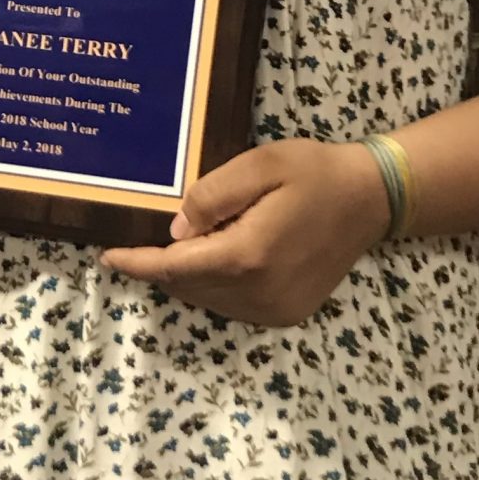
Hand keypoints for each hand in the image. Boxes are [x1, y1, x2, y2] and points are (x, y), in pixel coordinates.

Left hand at [101, 140, 389, 325]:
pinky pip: (231, 305)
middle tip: (152, 234)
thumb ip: (211, 196)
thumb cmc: (314, 173)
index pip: (175, 267)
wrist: (372, 199)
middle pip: (187, 286)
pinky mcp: (286, 314)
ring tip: (193, 241)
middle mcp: (259, 293)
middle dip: (162, 264)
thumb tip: (176, 232)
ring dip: (188, 276)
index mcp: (248, 256)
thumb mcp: (259, 165)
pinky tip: (222, 255)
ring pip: (207, 299)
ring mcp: (274, 310)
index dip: (137, 263)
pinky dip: (214, 285)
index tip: (107, 256)